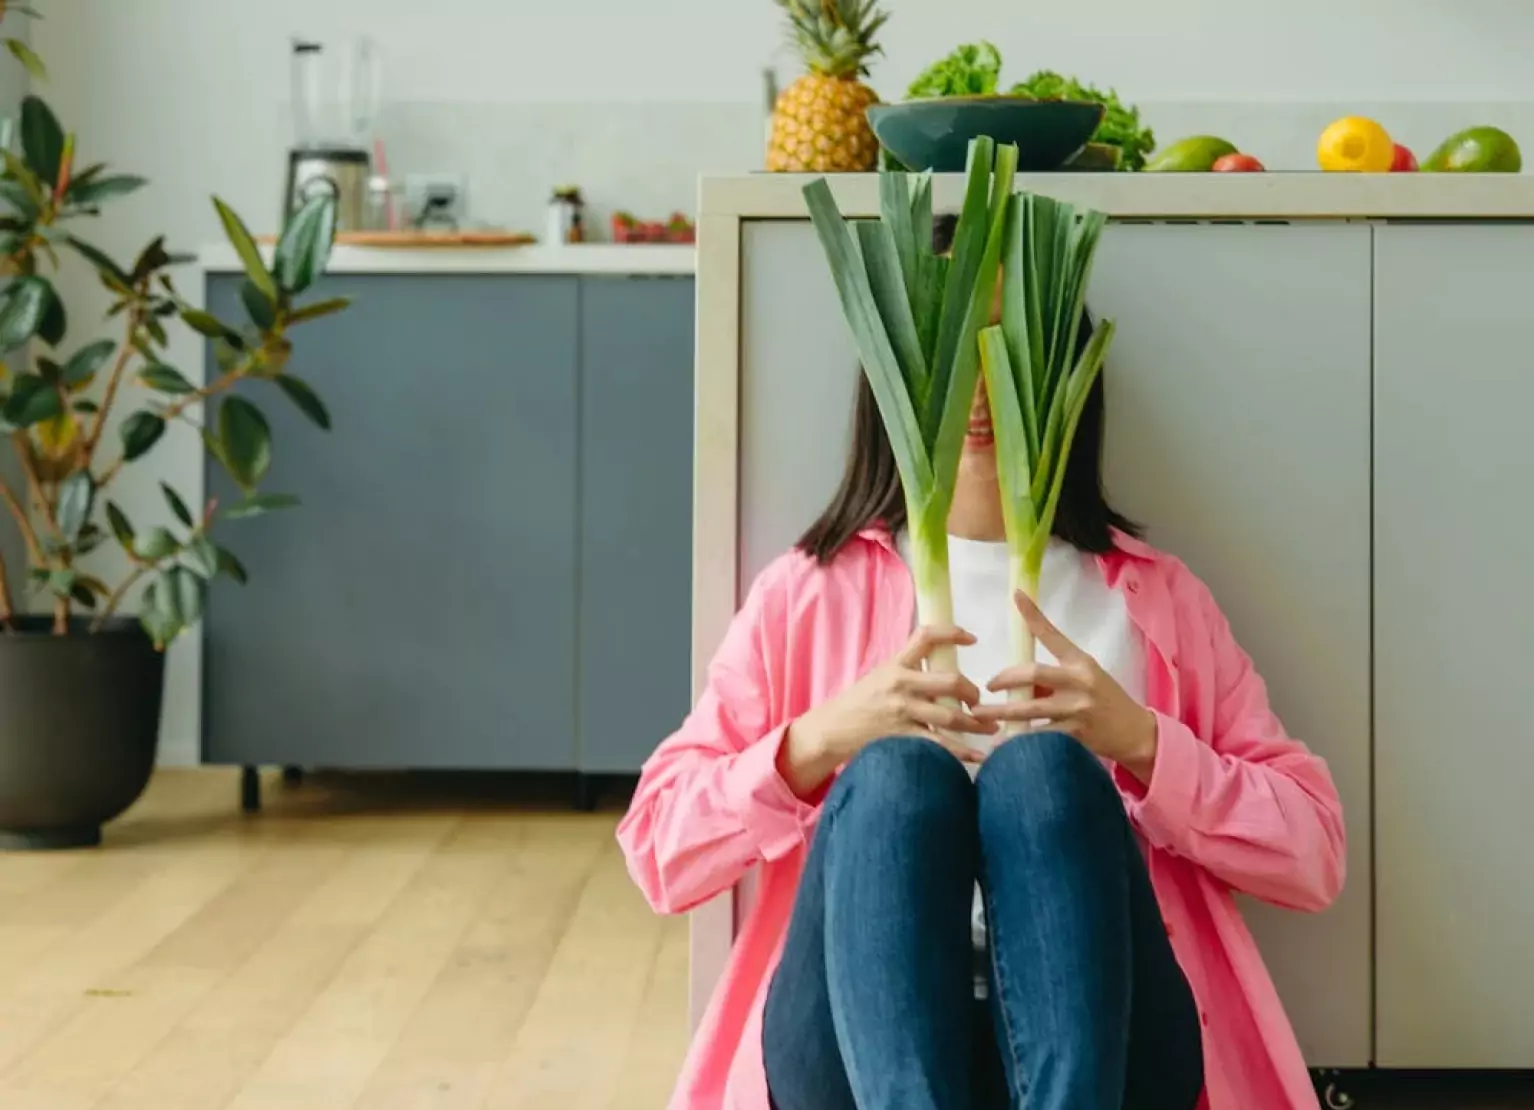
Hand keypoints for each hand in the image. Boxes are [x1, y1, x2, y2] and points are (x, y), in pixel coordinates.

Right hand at [779, 625, 998, 797]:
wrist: (832, 729)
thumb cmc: (860, 701)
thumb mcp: (881, 674)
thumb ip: (908, 667)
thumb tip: (941, 662)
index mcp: (896, 664)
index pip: (926, 636)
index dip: (952, 633)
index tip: (972, 639)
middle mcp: (900, 684)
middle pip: (949, 681)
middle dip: (972, 692)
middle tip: (979, 701)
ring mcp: (901, 711)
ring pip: (950, 716)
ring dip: (976, 724)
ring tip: (990, 729)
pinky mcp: (901, 737)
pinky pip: (939, 745)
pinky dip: (961, 752)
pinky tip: (977, 756)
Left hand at [971, 590, 1158, 781]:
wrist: (1136, 732)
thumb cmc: (1104, 700)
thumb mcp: (1083, 680)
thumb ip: (1052, 678)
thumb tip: (1015, 684)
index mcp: (1080, 662)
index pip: (1053, 635)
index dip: (1033, 616)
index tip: (1017, 595)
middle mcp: (1079, 682)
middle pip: (1034, 674)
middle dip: (1005, 679)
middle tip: (988, 686)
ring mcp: (1077, 709)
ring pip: (1031, 709)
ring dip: (1002, 712)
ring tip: (980, 714)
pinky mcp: (1076, 735)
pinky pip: (1040, 736)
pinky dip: (1020, 740)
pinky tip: (1002, 746)